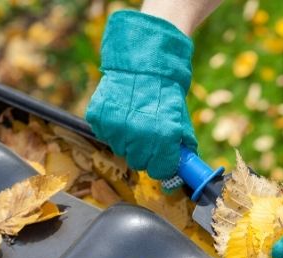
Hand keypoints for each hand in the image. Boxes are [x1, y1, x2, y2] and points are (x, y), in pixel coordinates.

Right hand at [86, 11, 196, 181]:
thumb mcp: (180, 118)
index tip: (162, 159)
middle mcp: (139, 135)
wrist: (142, 62)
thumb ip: (181, 145)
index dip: (162, 165)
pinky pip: (105, 134)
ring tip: (134, 119)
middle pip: (138, 162)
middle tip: (148, 137)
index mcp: (164, 137)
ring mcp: (116, 127)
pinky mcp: (98, 118)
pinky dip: (112, 128)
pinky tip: (121, 112)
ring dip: (127, 141)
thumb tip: (184, 167)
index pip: (160, 170)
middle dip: (145, 154)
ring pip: (120, 150)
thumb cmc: (165, 92)